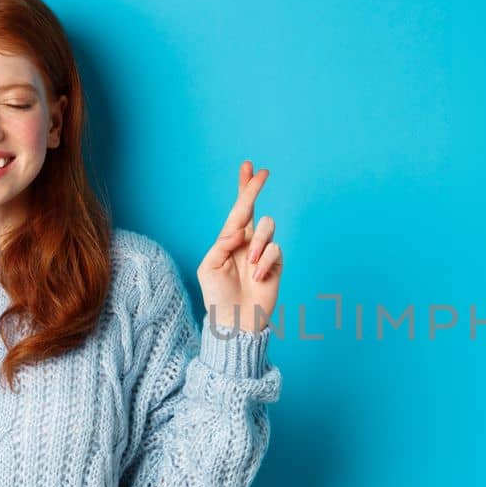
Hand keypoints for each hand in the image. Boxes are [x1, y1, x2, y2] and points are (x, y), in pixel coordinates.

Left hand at [197, 160, 281, 332]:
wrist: (236, 320)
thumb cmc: (217, 295)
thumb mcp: (209, 267)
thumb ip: (222, 244)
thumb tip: (240, 230)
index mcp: (229, 239)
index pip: (237, 209)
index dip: (244, 188)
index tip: (249, 167)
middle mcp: (247, 241)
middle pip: (254, 208)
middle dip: (255, 189)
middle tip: (263, 173)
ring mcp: (263, 252)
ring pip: (268, 228)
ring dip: (258, 244)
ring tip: (250, 265)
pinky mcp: (276, 264)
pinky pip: (275, 250)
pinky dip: (265, 263)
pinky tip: (258, 278)